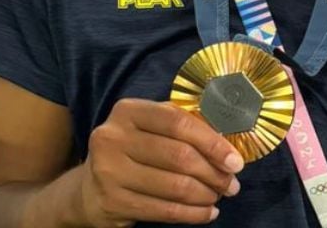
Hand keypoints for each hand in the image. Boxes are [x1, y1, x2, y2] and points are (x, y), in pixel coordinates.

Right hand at [77, 99, 243, 226]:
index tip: (236, 161)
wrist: (91, 188)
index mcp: (128, 111)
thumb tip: (228, 145)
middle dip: (214, 173)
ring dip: (206, 195)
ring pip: (175, 186)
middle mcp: (113, 137)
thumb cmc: (135, 151)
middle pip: (180, 156)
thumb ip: (185, 126)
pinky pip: (164, 211)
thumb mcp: (154, 128)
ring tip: (219, 197)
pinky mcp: (111, 201)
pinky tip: (206, 213)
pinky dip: (192, 214)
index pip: (179, 123)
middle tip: (232, 184)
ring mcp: (108, 171)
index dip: (213, 142)